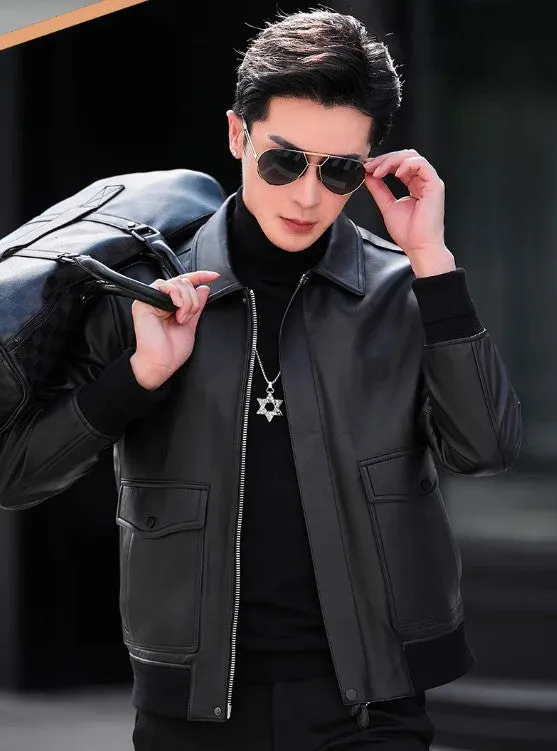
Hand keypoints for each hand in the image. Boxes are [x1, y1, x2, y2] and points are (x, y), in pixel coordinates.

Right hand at [130, 270, 219, 389]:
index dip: (200, 276)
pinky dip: (174, 294)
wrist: (161, 363)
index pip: (186, 284)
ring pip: (176, 283)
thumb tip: (204, 288)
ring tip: (182, 317)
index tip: (214, 276)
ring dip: (186, 300)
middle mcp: (161, 301)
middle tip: (189, 315)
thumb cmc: (172, 350)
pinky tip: (176, 307)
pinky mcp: (143, 301)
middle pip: (183, 282)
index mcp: (171, 305)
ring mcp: (152, 300)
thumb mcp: (191, 325)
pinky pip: (162, 285)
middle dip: (193, 299)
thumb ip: (197, 306)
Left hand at [364, 149, 455, 276]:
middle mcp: (423, 181)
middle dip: (385, 159)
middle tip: (370, 166)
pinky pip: (421, 164)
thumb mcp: (387, 206)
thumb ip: (379, 190)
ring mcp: (430, 182)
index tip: (367, 167)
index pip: (399, 165)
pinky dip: (406, 165)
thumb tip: (369, 176)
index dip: (382, 162)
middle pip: (405, 157)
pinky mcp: (435, 185)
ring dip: (392, 160)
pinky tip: (395, 173)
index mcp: (414, 185)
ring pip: (412, 157)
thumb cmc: (408, 232)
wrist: (418, 246)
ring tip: (379, 171)